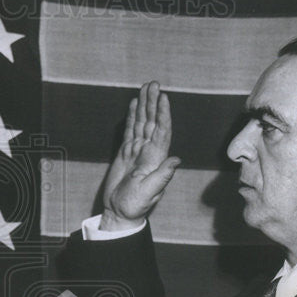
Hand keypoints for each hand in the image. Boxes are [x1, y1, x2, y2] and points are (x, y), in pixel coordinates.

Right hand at [101, 81, 180, 230]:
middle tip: (153, 84)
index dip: (163, 114)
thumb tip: (176, 159)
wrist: (120, 212)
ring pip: (141, 123)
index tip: (163, 98)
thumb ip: (162, 175)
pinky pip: (130, 131)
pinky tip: (134, 105)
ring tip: (145, 87)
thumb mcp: (150, 192)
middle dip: (153, 103)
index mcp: (156, 158)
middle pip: (152, 122)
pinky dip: (132, 117)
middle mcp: (148, 152)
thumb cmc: (135, 205)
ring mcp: (137, 151)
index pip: (162, 131)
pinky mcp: (125, 154)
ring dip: (144, 105)